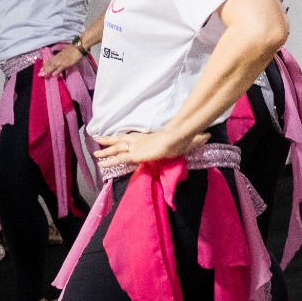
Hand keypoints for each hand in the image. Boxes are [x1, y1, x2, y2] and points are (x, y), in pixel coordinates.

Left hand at [42, 45, 84, 77]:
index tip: (41, 69)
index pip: (50, 60)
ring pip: (54, 66)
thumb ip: (63, 56)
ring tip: (44, 75)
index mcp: (59, 55)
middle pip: (50, 64)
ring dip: (48, 70)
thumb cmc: (74, 49)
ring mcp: (62, 60)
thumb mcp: (66, 52)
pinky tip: (54, 74)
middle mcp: (59, 57)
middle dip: (45, 69)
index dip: (45, 65)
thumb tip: (61, 60)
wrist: (79, 46)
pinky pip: (61, 67)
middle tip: (40, 74)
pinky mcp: (67, 63)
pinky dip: (57, 71)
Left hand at [94, 128, 209, 165]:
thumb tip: (207, 136)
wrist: (178, 137)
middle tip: (98, 142)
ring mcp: (136, 146)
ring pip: (116, 148)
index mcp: (148, 137)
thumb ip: (196, 139)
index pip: (133, 138)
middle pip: (120, 140)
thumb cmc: (182, 138)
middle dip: (109, 142)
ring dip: (105, 151)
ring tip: (95, 155)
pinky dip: (109, 160)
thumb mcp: (188, 140)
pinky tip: (101, 164)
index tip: (117, 139)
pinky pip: (118, 157)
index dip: (124, 138)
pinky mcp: (135, 153)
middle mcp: (139, 140)